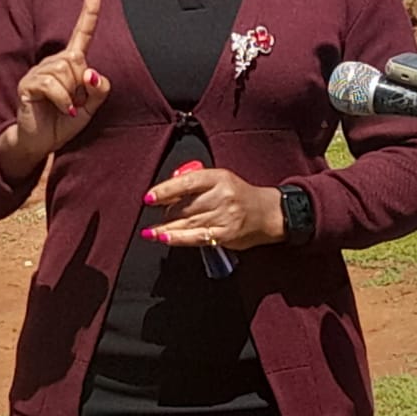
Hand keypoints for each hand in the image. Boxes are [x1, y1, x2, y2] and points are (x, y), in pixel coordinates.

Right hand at [0, 0, 111, 177]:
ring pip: (65, 71)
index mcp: (71, 64)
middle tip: (75, 102)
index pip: (82, 33)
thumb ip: (99, 90)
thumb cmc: (64, 122)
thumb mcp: (91, 108)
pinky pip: (52, 84)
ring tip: (65, 107)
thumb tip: (91, 73)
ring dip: (71, 94)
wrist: (40, 142)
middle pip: (77, 60)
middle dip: (81, 85)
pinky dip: (62, 100)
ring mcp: (39, 71)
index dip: (89, 11)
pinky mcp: (28, 83)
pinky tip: (62, 110)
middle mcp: (54, 62)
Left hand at [140, 164, 283, 250]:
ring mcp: (225, 216)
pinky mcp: (225, 234)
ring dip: (165, 228)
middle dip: (165, 212)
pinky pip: (196, 237)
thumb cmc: (239, 195)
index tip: (149, 197)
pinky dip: (178, 238)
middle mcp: (222, 196)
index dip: (164, 190)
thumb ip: (195, 182)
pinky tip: (165, 238)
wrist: (268, 213)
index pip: (186, 183)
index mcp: (219, 177)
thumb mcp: (219, 179)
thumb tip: (166, 191)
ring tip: (150, 232)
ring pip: (187, 223)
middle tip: (155, 215)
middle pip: (184, 206)